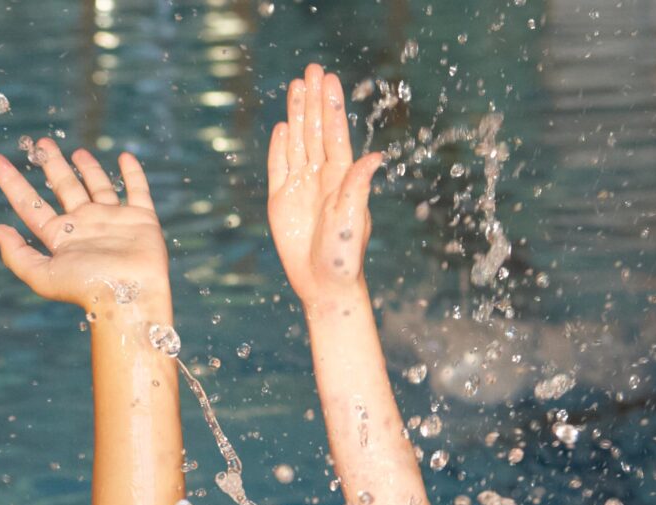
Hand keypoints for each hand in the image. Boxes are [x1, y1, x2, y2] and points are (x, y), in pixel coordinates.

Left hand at [0, 137, 169, 314]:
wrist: (130, 296)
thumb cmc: (86, 288)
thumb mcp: (42, 274)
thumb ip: (16, 254)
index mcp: (61, 237)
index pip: (30, 204)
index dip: (11, 182)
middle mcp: (85, 225)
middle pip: (64, 187)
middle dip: (53, 165)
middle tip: (42, 144)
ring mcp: (112, 220)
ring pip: (97, 186)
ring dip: (88, 169)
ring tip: (78, 152)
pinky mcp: (141, 219)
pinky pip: (137, 191)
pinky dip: (132, 174)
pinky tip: (125, 157)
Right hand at [266, 65, 383, 309]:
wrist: (322, 284)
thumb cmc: (344, 256)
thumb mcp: (353, 219)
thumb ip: (359, 185)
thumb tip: (376, 155)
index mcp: (342, 178)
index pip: (336, 134)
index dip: (332, 107)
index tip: (329, 81)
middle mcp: (322, 177)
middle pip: (315, 131)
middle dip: (314, 100)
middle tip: (312, 69)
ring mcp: (300, 187)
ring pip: (297, 142)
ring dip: (297, 115)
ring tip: (295, 86)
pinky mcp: (280, 201)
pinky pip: (278, 167)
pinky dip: (279, 147)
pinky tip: (282, 126)